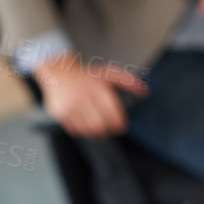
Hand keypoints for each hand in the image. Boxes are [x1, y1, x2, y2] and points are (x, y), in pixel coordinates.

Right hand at [34, 51, 148, 136]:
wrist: (58, 72)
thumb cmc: (86, 75)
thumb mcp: (108, 73)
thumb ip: (128, 82)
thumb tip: (145, 92)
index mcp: (97, 87)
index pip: (112, 113)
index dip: (119, 123)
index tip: (121, 125)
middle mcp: (83, 97)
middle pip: (101, 125)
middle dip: (108, 129)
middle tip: (110, 127)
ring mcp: (71, 106)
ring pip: (89, 130)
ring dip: (96, 131)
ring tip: (97, 124)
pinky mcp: (61, 114)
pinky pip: (77, 130)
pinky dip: (83, 130)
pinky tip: (84, 121)